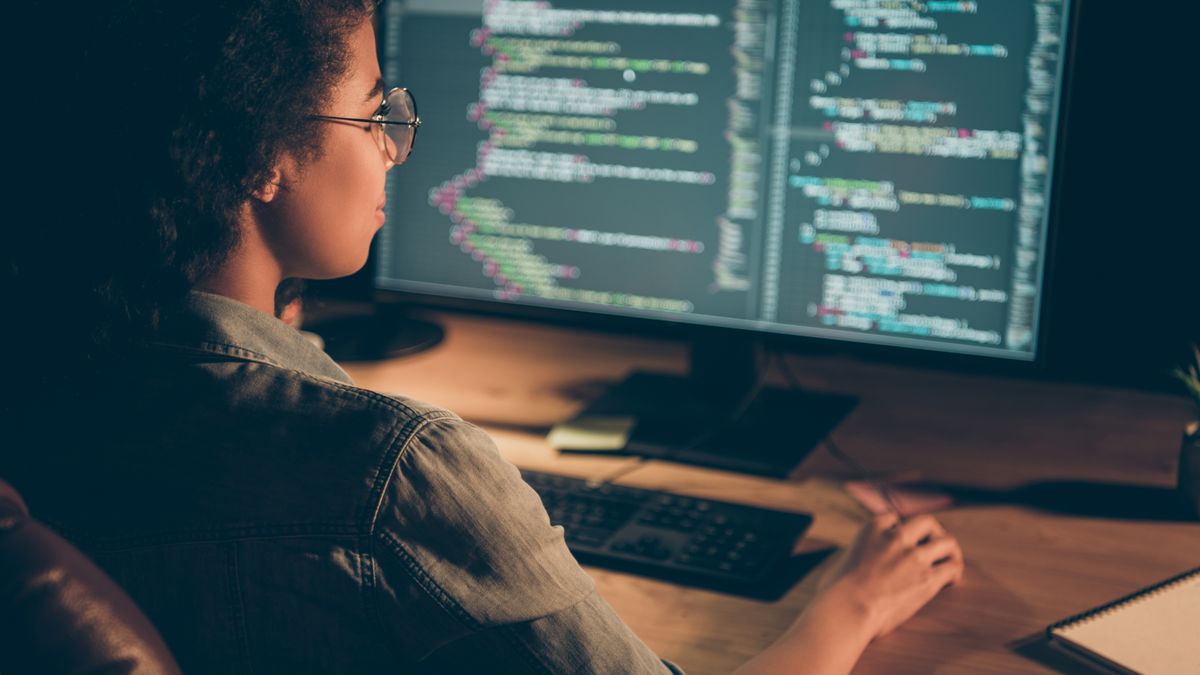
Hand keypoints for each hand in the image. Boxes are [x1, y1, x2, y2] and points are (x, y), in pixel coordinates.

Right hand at [732, 513, 963, 674]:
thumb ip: (855, 555)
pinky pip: (951, 568)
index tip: (902, 539)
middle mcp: (896, 537)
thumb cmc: (835, 592)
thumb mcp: (841, 561)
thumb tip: (854, 563)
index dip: (900, 528)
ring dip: (950, 550)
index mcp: (871, 529)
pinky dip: (954, 573)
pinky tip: (951, 581)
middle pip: (927, 522)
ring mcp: (914, 557)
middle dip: (934, 531)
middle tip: (934, 543)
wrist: (847, 609)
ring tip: (951, 561)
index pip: (893, 518)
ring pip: (947, 541)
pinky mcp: (927, 579)